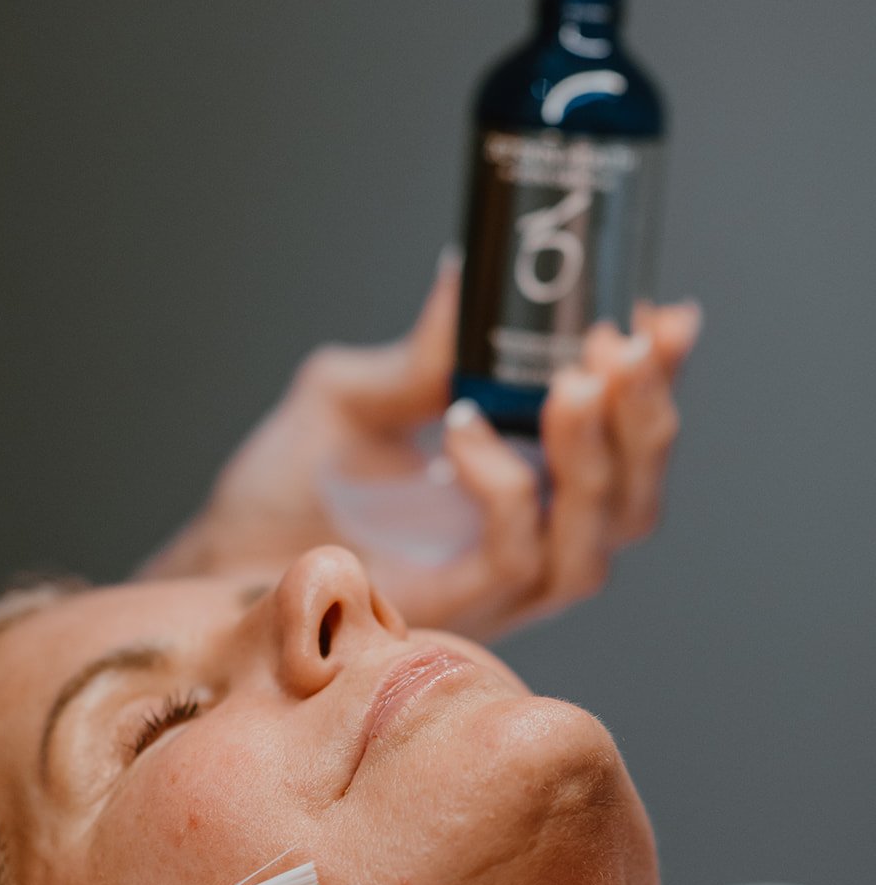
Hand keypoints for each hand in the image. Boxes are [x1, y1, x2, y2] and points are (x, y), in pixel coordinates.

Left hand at [142, 257, 699, 642]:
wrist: (219, 565)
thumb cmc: (281, 495)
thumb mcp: (352, 401)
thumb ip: (421, 353)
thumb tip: (469, 271)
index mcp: (522, 486)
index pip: (620, 439)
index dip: (657, 382)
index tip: (666, 314)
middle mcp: (526, 541)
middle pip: (634, 493)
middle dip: (646, 412)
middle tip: (624, 340)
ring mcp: (497, 586)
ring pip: (600, 535)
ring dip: (600, 453)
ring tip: (575, 381)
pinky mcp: (458, 614)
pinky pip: (520, 559)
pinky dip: (505, 488)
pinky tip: (462, 430)